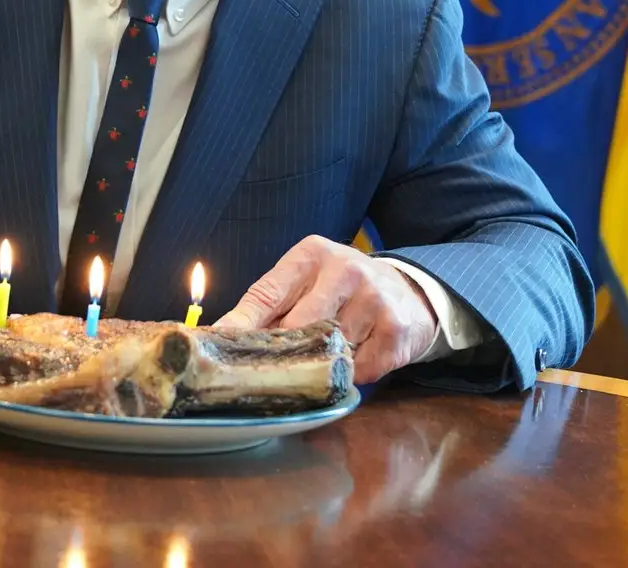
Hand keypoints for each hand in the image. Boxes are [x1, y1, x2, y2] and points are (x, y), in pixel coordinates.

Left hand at [216, 235, 438, 383]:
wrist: (407, 292)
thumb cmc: (342, 288)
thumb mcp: (305, 281)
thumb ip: (269, 304)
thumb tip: (223, 333)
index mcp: (311, 254)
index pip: (267, 293)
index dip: (242, 325)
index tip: (220, 346)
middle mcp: (344, 270)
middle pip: (298, 326)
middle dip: (285, 351)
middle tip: (275, 368)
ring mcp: (373, 299)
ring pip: (329, 351)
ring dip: (322, 362)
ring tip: (326, 353)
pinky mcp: (396, 329)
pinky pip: (359, 369)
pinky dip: (351, 372)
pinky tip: (356, 355)